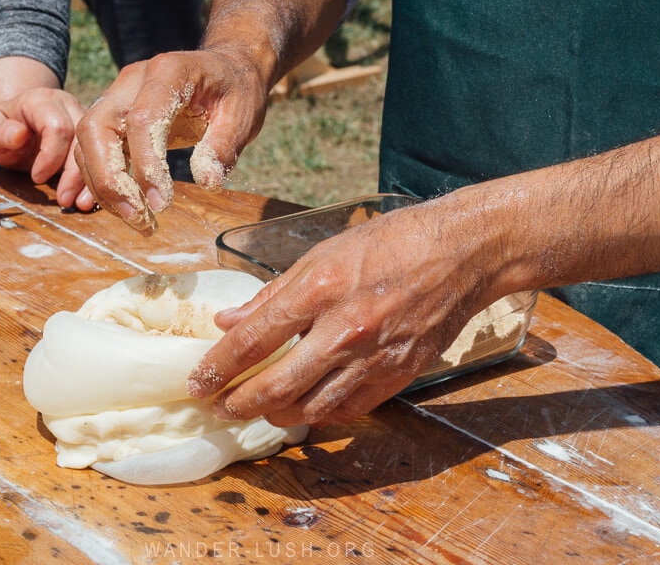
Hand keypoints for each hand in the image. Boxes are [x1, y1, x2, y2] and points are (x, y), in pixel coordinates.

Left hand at [0, 87, 94, 210]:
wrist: (19, 129)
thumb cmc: (3, 132)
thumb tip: (18, 134)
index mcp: (41, 101)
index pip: (57, 126)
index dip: (50, 156)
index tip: (36, 178)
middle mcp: (68, 105)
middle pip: (82, 139)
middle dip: (74, 174)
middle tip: (63, 200)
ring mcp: (84, 119)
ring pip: (98, 148)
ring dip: (90, 180)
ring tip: (81, 203)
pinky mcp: (95, 135)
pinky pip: (103, 157)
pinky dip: (97, 180)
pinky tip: (91, 198)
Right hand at [74, 49, 269, 233]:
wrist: (225, 70)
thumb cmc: (235, 91)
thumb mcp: (242, 116)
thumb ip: (223, 147)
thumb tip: (206, 182)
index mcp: (168, 72)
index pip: (143, 119)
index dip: (146, 165)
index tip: (161, 204)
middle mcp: (132, 81)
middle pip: (96, 128)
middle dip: (109, 180)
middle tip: (139, 217)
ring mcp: (118, 97)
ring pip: (88, 142)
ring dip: (104, 187)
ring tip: (138, 220)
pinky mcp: (115, 118)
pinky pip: (94, 150)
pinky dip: (104, 182)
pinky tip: (127, 207)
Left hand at [187, 197, 501, 427]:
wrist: (461, 254)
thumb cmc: (391, 243)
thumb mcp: (322, 254)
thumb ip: (272, 294)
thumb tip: (229, 321)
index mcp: (320, 289)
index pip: (252, 341)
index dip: (217, 368)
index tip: (197, 382)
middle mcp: (345, 330)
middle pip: (276, 387)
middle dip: (238, 404)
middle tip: (218, 406)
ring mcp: (374, 358)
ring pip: (310, 409)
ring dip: (274, 415)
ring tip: (256, 408)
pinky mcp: (397, 376)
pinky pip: (347, 411)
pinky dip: (317, 415)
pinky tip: (301, 407)